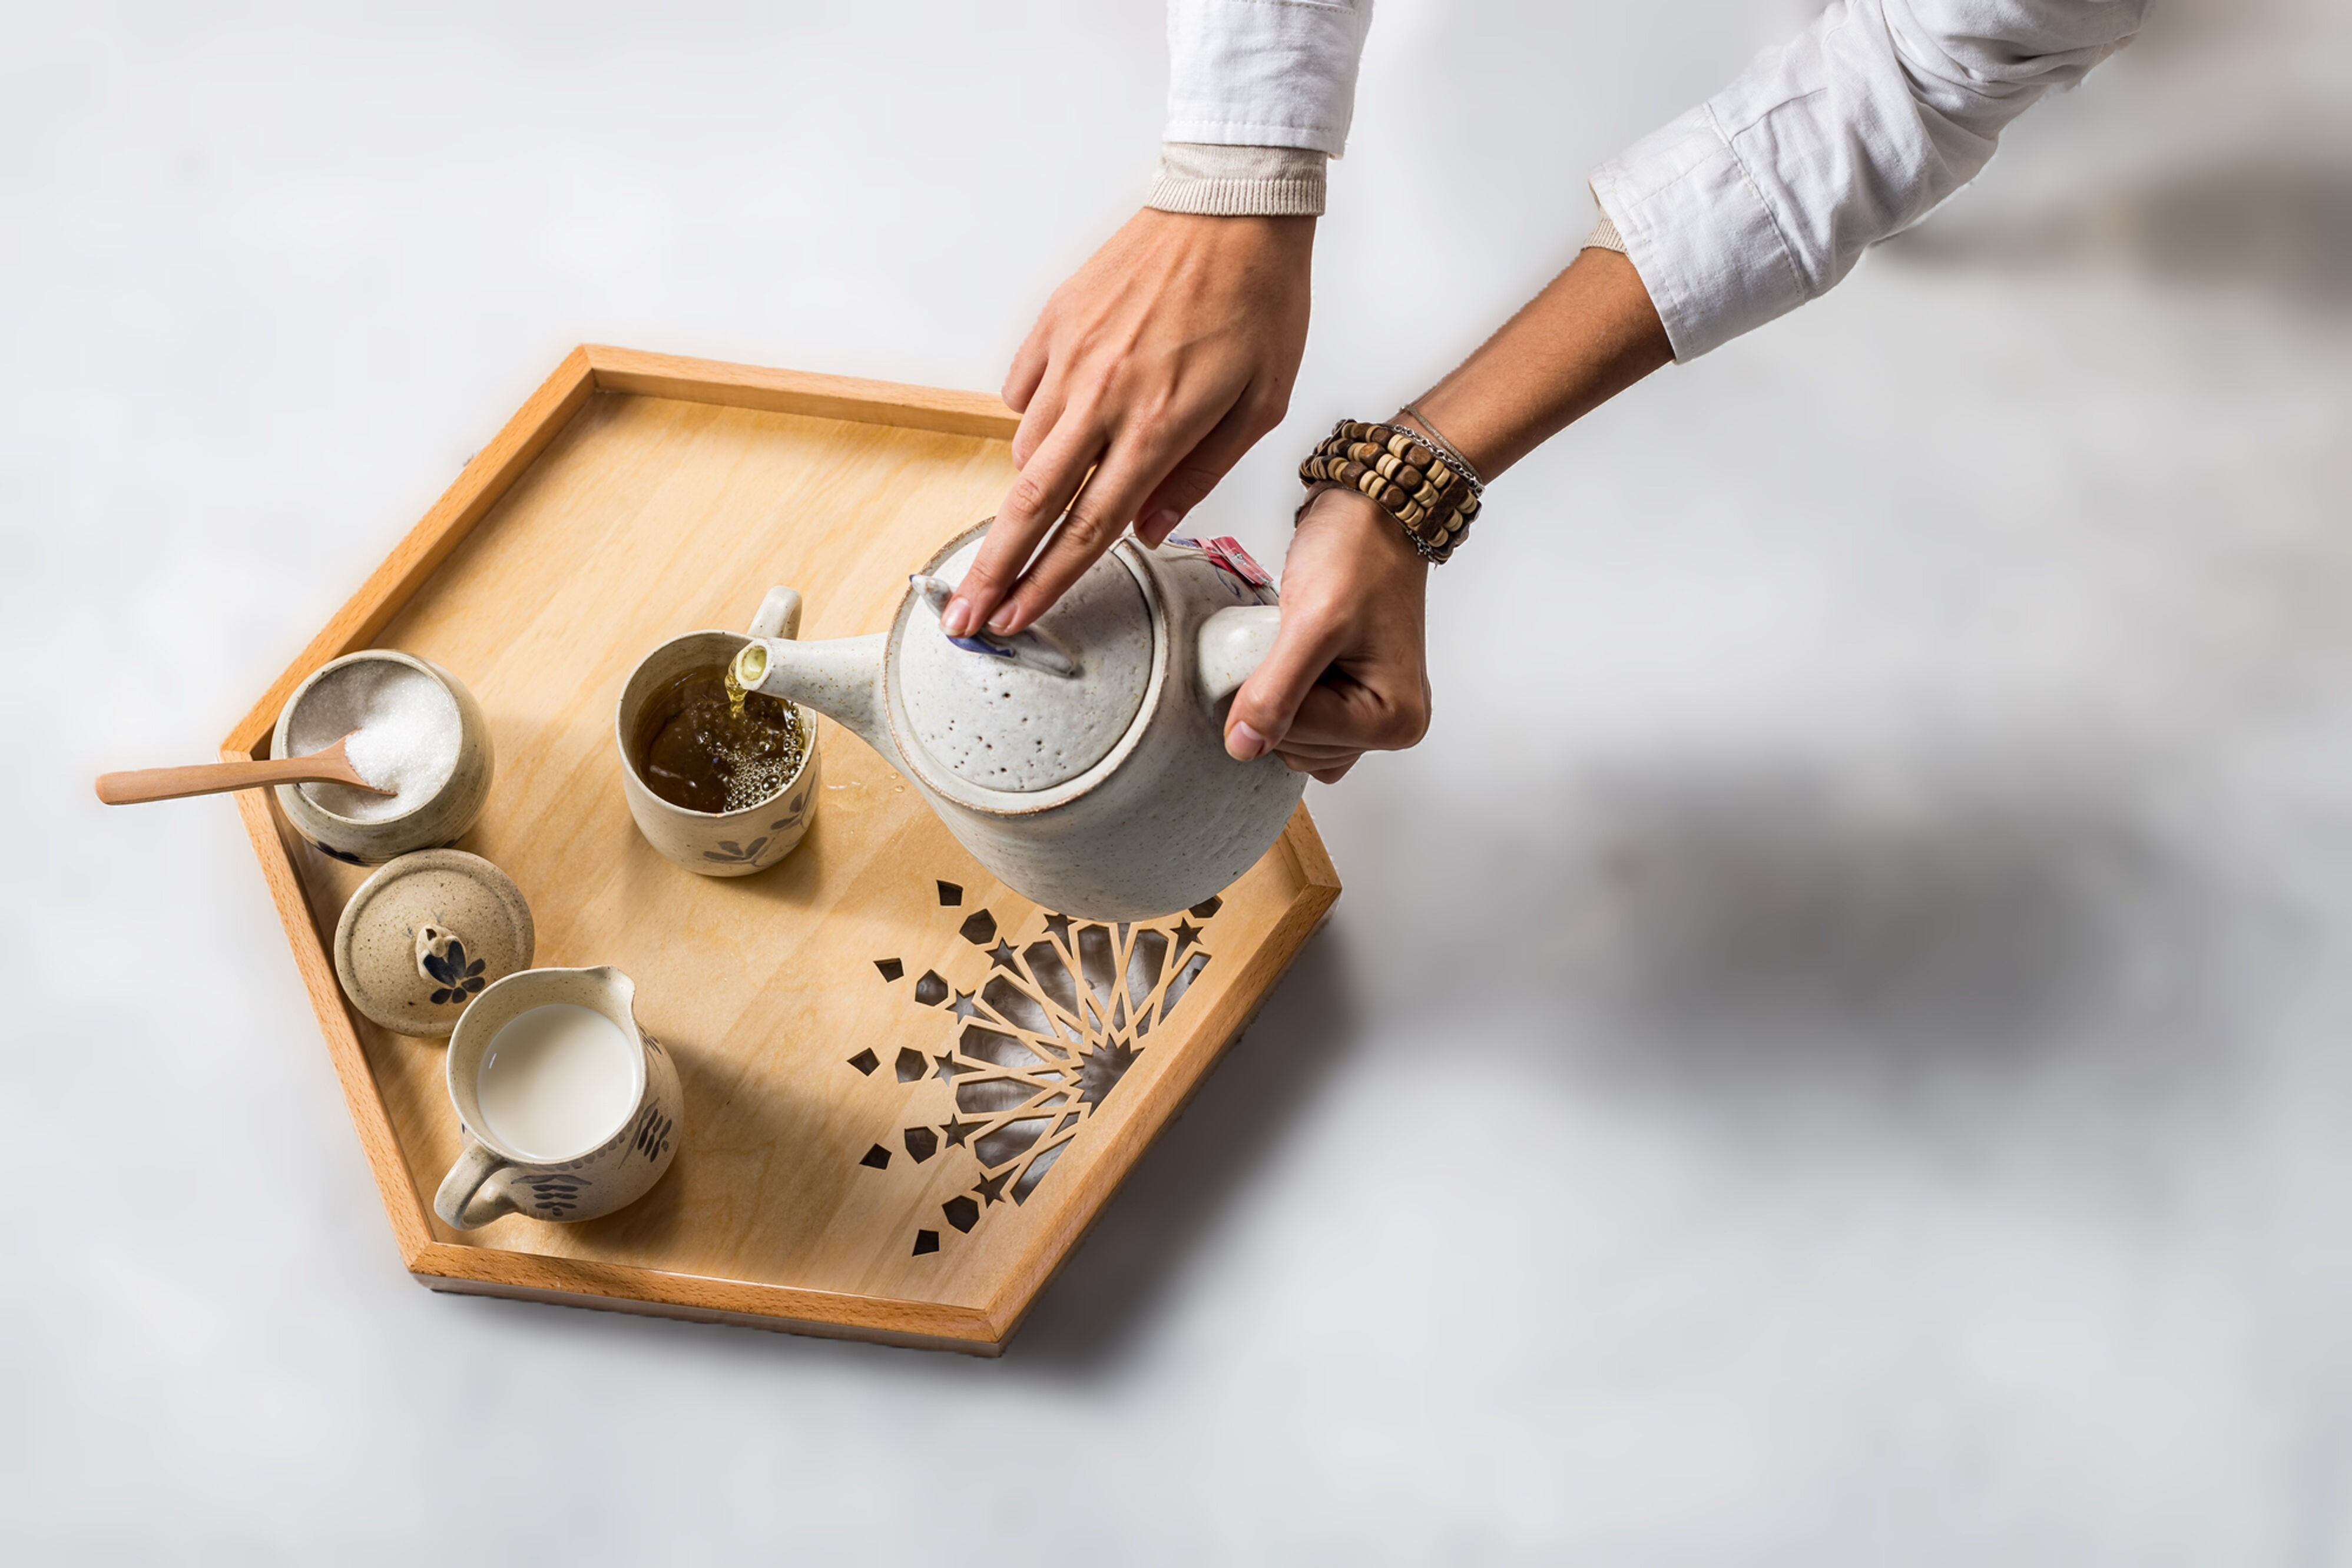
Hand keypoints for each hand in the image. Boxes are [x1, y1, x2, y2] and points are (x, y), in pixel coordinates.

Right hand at [944, 207, 1314, 639]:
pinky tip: (1065, 419)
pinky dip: (1035, 419)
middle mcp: (1104, 395)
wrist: (1234, 204)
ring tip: (1046, 502)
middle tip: (966, 618)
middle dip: (994, 571)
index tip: (1017, 620)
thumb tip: (1147, 529)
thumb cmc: (1260, 300)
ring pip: (1026, 451)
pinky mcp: (1053, 321)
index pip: (1089, 528)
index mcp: (1159, 424)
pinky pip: (1022, 392)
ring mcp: (1071, 356)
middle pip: (1030, 505)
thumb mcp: (1261, 405)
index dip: (1048, 584)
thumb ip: (1200, 475)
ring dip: (1030, 492)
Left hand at [1225, 487, 1431, 782]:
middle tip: (1296, 640)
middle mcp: (1392, 726)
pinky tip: (1296, 657)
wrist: (1372, 515)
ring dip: (1279, 695)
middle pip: (1297, 749)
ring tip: (1301, 643)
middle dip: (1278, 697)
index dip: (1272, 693)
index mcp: (1395, 721)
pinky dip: (1284, 694)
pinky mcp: (1350, 698)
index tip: (1284, 644)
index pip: (1298, 739)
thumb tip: (1244, 747)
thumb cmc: (1360, 555)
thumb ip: (1276, 691)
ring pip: (1293, 742)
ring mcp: (1371, 713)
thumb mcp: (1312, 624)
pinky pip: (1300, 723)